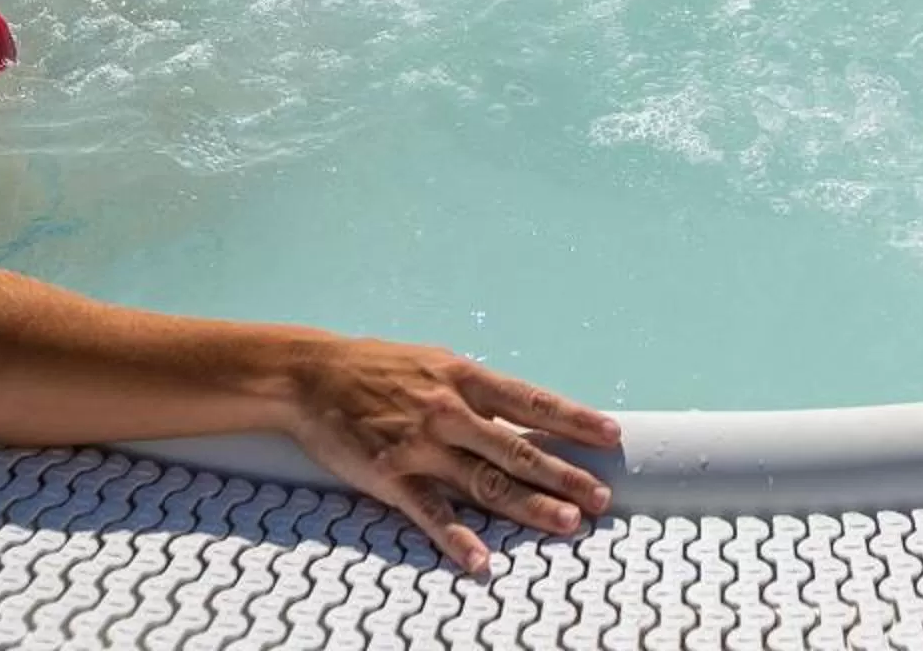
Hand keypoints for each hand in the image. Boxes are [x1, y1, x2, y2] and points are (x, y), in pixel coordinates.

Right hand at [281, 338, 619, 575]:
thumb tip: (523, 412)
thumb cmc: (379, 368)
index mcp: (465, 378)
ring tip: (566, 524)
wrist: (311, 374)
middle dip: (563, 473)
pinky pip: (429, 511)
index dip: (573, 419)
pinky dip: (456, 537)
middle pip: (518, 448)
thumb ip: (476, 391)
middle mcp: (450, 410)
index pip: (531, 401)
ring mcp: (421, 444)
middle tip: (601, 498)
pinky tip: (482, 560)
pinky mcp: (391, 474)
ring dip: (528, 505)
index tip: (611, 435)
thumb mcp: (435, 363)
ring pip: (485, 481)